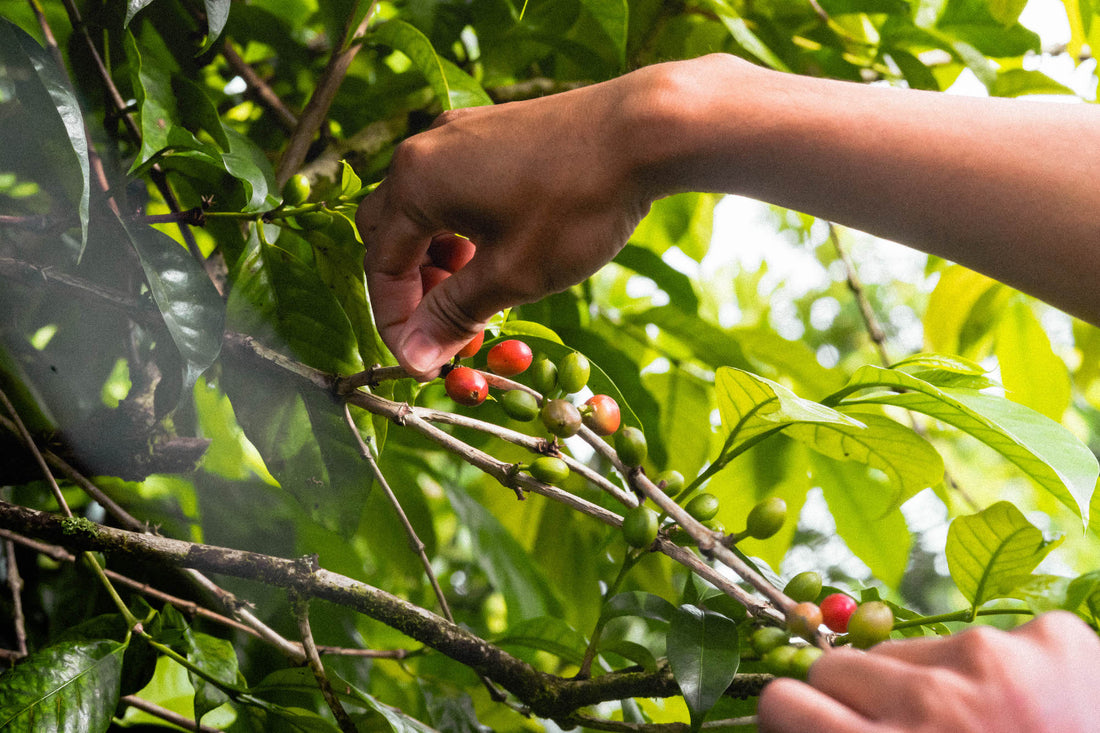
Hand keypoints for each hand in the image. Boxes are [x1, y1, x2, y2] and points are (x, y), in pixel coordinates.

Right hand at [355, 66, 677, 378]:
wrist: (645, 130)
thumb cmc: (576, 205)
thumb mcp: (511, 274)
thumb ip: (454, 314)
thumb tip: (414, 355)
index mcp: (415, 182)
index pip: (380, 266)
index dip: (397, 323)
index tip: (423, 362)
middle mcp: (426, 148)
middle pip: (391, 232)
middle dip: (412, 288)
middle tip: (447, 326)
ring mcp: (461, 133)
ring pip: (424, 209)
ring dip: (438, 260)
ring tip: (476, 294)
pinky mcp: (494, 130)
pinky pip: (455, 187)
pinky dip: (462, 228)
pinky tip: (498, 250)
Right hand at [757, 611, 1099, 731]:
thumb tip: (801, 723)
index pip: (785, 702)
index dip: (798, 719)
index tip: (816, 728)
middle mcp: (935, 698)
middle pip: (837, 666)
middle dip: (859, 700)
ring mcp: (996, 655)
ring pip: (908, 648)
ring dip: (928, 683)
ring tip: (979, 727)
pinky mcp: (1052, 633)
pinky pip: (986, 638)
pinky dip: (999, 673)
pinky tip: (1034, 710)